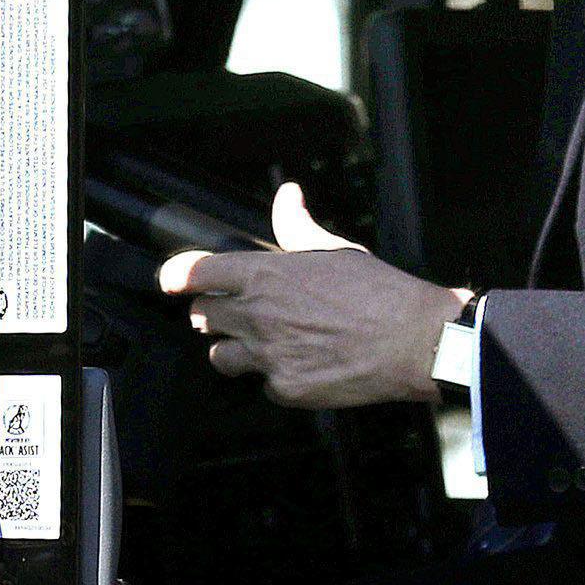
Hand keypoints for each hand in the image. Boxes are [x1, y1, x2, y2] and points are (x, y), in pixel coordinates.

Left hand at [156, 182, 467, 408]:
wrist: (413, 341)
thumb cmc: (379, 292)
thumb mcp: (332, 249)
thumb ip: (296, 225)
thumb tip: (287, 196)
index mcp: (262, 275)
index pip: (193, 273)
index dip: (176, 276)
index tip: (171, 281)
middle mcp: (257, 315)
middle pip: (202, 315)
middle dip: (212, 312)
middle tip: (229, 311)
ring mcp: (268, 356)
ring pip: (220, 356)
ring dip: (233, 349)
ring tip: (259, 343)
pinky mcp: (287, 388)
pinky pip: (264, 385)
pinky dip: (276, 377)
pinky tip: (299, 365)